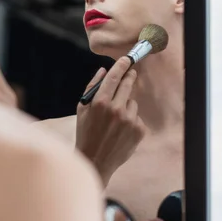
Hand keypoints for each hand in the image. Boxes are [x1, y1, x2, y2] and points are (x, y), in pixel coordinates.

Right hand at [76, 57, 146, 184]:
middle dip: (129, 77)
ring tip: (115, 119)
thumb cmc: (86, 134)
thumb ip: (92, 88)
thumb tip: (102, 70)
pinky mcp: (139, 130)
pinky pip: (137, 117)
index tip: (127, 58)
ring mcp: (130, 120)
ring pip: (132, 103)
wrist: (95, 161)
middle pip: (128, 85)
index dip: (122, 65)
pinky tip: (121, 130)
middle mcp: (117, 110)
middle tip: (131, 74)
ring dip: (127, 105)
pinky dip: (131, 120)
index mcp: (100, 103)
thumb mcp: (82, 110)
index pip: (114, 77)